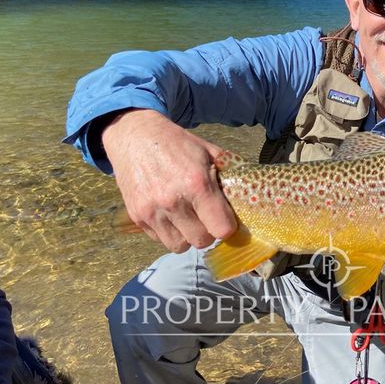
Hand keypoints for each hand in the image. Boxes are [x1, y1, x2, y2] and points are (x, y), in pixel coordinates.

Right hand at [101, 109, 237, 251]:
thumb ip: (229, 176)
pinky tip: (170, 214)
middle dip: (207, 232)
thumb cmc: (177, 144)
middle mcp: (173, 201)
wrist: (135, 136)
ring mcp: (152, 211)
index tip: (225, 218)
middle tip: (206, 217)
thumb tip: (249, 196)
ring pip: (179, 246)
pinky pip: (160, 239)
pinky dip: (168, 232)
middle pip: (201, 241)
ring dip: (187, 236)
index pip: (221, 229)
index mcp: (196, 184)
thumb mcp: (209, 152)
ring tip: (187, 217)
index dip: (227, 226)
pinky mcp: (137, 217)